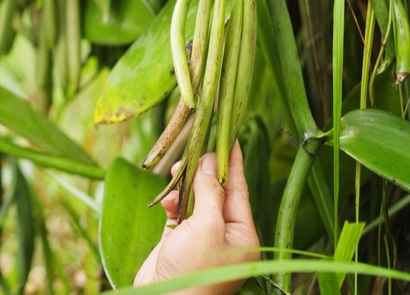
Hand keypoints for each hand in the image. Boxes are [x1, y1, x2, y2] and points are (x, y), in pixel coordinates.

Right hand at [134, 142, 259, 293]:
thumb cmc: (193, 271)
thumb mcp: (207, 226)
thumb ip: (210, 192)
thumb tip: (209, 162)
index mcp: (242, 234)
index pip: (238, 190)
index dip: (233, 163)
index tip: (230, 138)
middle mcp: (225, 235)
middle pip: (216, 192)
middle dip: (203, 172)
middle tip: (193, 151)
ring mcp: (202, 239)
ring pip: (196, 200)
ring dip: (185, 186)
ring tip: (176, 174)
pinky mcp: (179, 241)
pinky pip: (179, 212)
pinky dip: (173, 202)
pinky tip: (167, 200)